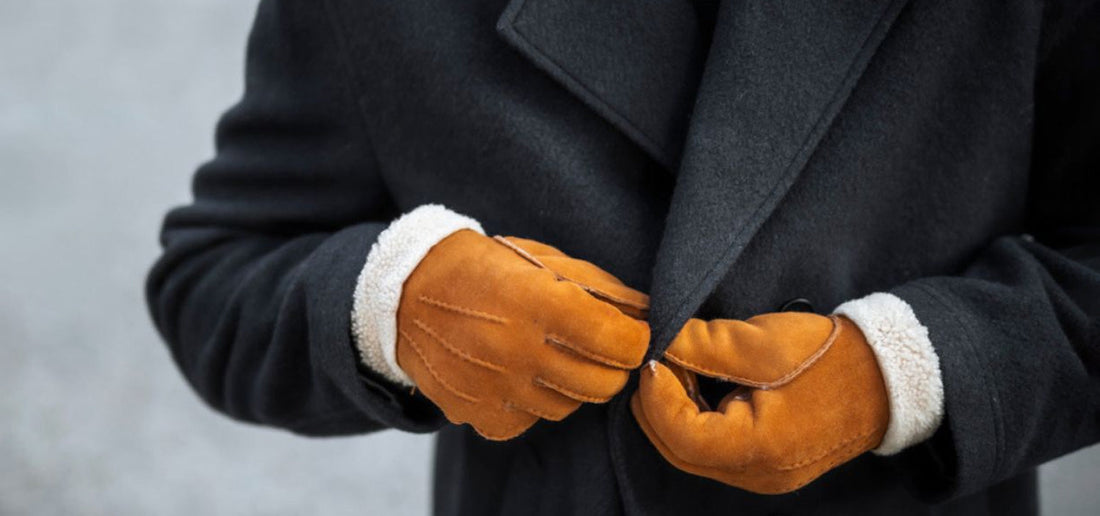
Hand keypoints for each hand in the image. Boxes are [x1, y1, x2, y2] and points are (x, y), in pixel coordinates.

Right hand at [397, 230, 649, 439]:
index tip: (627, 331)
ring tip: (547, 354)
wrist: (405, 295)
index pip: (622, 344)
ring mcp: (498, 388)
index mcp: (540, 303)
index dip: (634, 338)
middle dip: (609, 365)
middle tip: (592, 344)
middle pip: (604, 384)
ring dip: (570, 383)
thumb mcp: (541, 259)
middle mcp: (519, 351)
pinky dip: (533, 401)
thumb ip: (599, 287)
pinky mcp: (481, 415)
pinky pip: (531, 420)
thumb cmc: (481, 268)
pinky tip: (516, 373)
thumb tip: (648, 311)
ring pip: (570, 406)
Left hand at [630, 313, 888, 492]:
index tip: (653, 354)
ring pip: (693, 452)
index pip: (679, 433)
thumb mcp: (759, 342)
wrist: (886, 377)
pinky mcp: (767, 466)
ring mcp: (762, 477)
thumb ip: (699, 344)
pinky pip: (715, 450)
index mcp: (759, 448)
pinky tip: (702, 386)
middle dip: (658, 403)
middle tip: (660, 360)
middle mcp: (757, 475)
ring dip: (675, 411)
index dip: (656, 393)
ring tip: (682, 368)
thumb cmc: (827, 356)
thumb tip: (655, 341)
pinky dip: (698, 419)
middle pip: (679, 449)